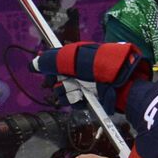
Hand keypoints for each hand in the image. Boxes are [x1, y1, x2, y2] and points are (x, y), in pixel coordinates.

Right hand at [30, 41, 150, 113]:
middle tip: (68, 83)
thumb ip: (53, 60)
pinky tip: (84, 100)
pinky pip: (75, 102)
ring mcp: (85, 84)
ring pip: (64, 92)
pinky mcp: (90, 98)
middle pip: (57, 78)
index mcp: (76, 56)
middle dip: (60, 82)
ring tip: (79, 92)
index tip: (42, 72)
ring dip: (69, 94)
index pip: (54, 60)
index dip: (48, 67)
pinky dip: (78, 102)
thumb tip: (34, 63)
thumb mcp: (74, 59)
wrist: (122, 86)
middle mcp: (79, 69)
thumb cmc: (100, 67)